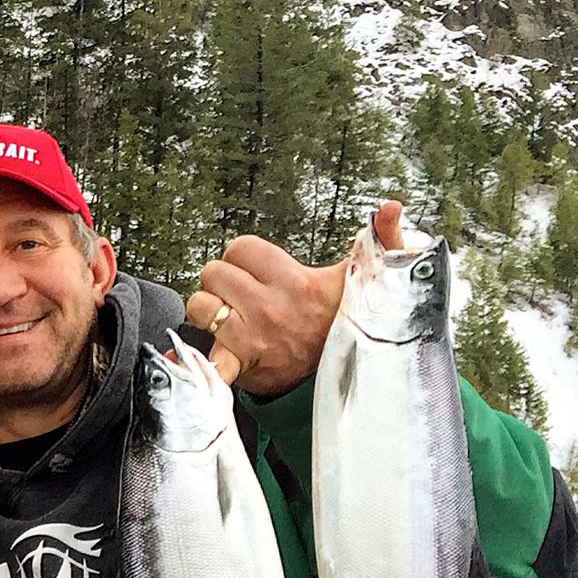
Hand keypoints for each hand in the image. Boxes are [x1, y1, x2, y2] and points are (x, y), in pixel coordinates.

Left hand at [186, 200, 403, 394]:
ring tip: (233, 315)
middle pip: (213, 272)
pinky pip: (205, 360)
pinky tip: (187, 357)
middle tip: (243, 292)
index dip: (244, 256)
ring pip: (199, 306)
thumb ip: (380, 238)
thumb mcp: (368, 275)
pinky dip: (196, 359)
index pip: (240, 247)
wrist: (348, 370)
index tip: (257, 269)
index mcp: (294, 282)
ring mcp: (251, 337)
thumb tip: (390, 207)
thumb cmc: (346, 319)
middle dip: (223, 280)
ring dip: (209, 309)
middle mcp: (269, 308)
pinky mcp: (240, 364)